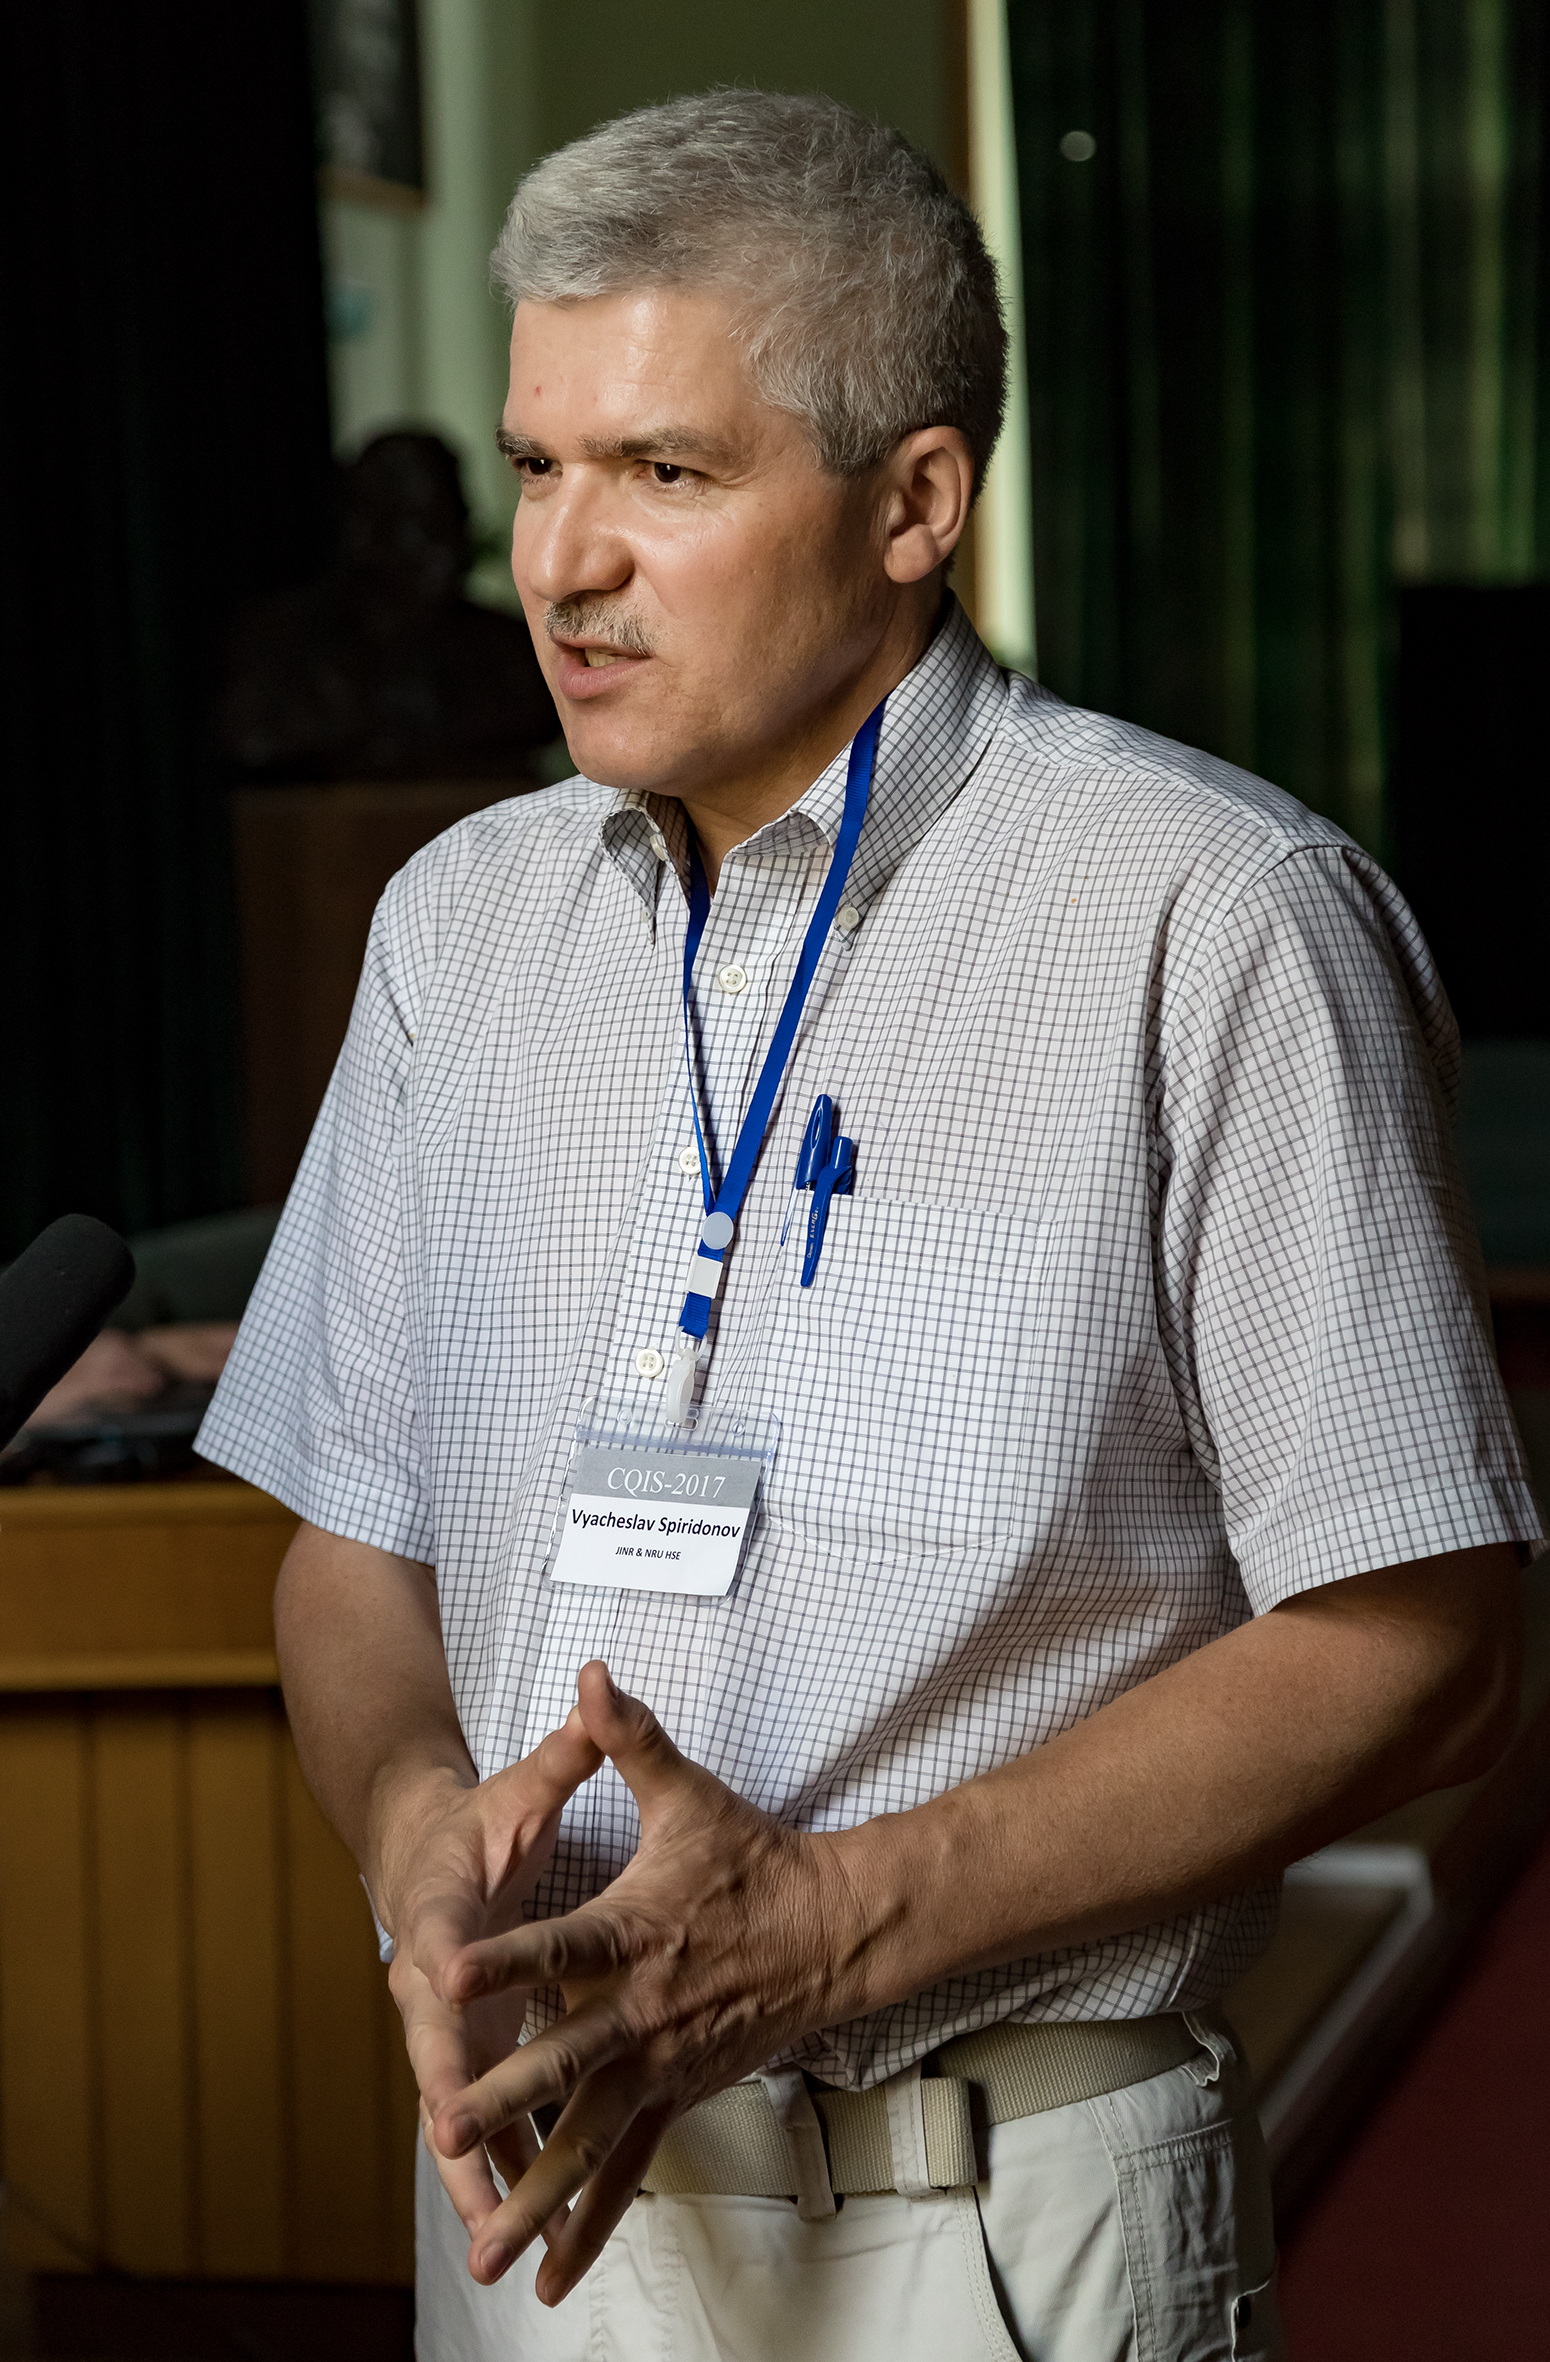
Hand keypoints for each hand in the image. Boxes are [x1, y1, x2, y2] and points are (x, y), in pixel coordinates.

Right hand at [381, 1710, 603, 2249]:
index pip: (438, 1964)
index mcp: (442, 1920)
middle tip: (470, 2174)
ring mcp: (449, 2032)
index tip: (449, 2048)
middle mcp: (433, 1991)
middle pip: (438, 2065)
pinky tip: (531, 2225)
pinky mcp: (472, 2056)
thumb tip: (597, 1684)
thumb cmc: (475, 1820)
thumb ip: (565, 1750)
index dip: (447, 2000)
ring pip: (459, 2115)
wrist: (419, 1850)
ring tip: (504, 2244)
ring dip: (480, 2177)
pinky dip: (504, 2173)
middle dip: (455, 2123)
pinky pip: (486, 2125)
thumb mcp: (519, 1784)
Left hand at [426, 1662, 866, 2305]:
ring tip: (485, 2253)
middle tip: (446, 2127)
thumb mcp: (691, 1792)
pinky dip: (589, 2225)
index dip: (501, 1959)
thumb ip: (630, 1737)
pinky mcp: (677, 2098)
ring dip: (535, 2196)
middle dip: (504, 2097)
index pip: (558, 1946)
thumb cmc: (754, 1858)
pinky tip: (553, 2279)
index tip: (441, 1976)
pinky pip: (627, 2172)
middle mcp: (643, 2011)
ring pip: (590, 2140)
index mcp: (636, 1933)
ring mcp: (662, 2066)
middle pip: (565, 2060)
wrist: (838, 1930)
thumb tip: (591, 1672)